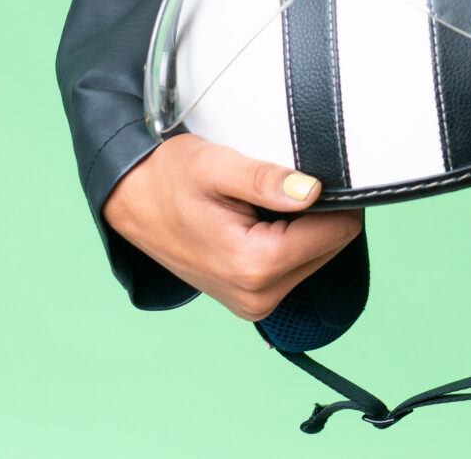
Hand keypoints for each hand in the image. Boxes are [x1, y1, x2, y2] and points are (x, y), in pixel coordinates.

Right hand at [102, 134, 364, 320]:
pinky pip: (295, 267)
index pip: (339, 230)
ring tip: (260, 205)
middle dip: (315, 213)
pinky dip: (287, 242)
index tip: (305, 176)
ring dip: (301, 228)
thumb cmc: (169, 179)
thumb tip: (313, 190)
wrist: (131, 202)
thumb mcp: (216, 166)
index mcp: (255, 266)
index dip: (334, 197)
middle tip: (276, 189)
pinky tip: (257, 223)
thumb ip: (266, 179)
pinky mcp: (251, 300)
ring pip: (317, 256)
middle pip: (332, 245)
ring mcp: (254, 304)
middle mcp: (258, 296)